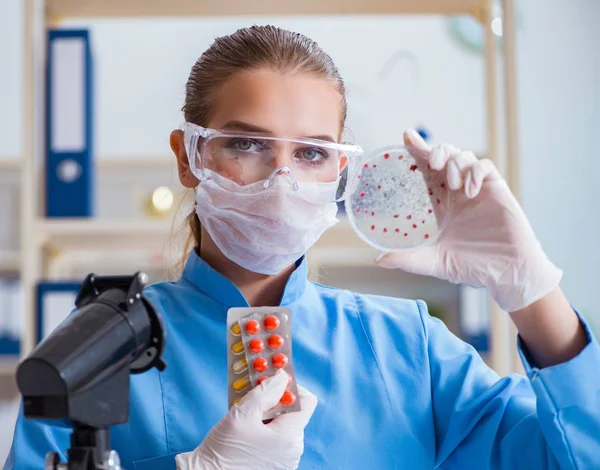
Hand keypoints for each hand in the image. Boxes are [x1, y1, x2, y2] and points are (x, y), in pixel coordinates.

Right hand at [176, 370, 317, 469]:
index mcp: (290, 437)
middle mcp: (294, 450)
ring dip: (269, 412)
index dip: (292, 387)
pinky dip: (267, 427)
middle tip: (255, 393)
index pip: (307, 402)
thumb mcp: (243, 413)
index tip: (273, 382)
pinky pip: (278, 438)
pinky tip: (249, 425)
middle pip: (294, 412)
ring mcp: (286, 459)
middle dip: (276, 399)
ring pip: (285, 424)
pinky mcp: (277, 464)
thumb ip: (266, 391)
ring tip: (248, 410)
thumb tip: (282, 377)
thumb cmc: (224, 449)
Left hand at [376, 129, 561, 312]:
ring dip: (455, 163)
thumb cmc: (474, 266)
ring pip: (464, 156)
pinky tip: (470, 189)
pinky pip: (485, 166)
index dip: (417, 151)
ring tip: (453, 185)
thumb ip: (408, 259)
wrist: (506, 272)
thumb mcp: (434, 261)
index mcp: (443, 204)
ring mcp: (479, 189)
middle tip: (433, 162)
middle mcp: (458, 193)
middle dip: (436, 150)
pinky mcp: (497, 190)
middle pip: (445, 156)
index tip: (405, 137)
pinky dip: (475, 171)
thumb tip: (379, 261)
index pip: (427, 171)